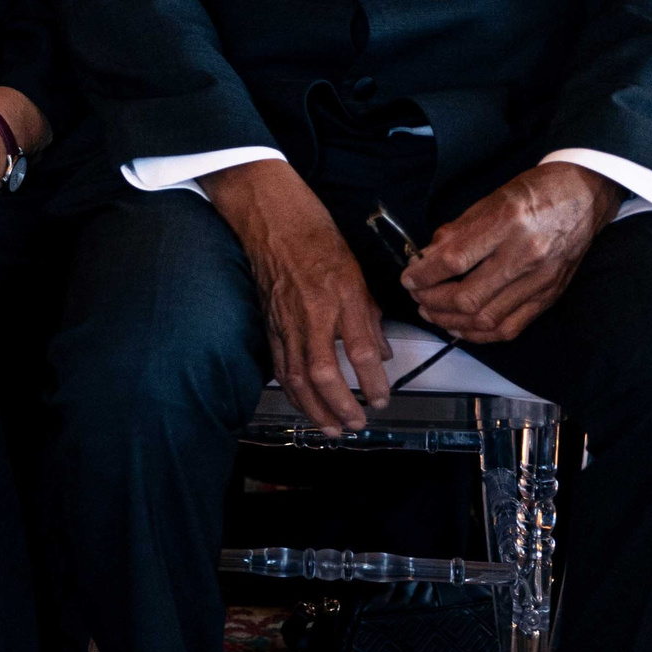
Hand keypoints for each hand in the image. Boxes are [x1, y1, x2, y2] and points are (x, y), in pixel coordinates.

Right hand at [206, 159, 392, 435]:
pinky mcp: (270, 325)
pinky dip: (293, 391)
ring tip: (331, 428)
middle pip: (324, 373)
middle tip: (356, 425)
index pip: (360, 351)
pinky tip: (303, 405)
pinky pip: (280, 366)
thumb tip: (381, 354)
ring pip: (297, 376)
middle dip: (341, 406)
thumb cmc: (317, 240)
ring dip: (315, 409)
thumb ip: (369, 318)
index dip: (373, 382)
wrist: (274, 222)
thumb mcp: (357, 274)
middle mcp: (313, 314)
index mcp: (340, 297)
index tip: (382, 399)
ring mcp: (286, 321)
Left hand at [399, 163, 621, 344]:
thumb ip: (457, 231)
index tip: (408, 278)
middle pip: (468, 296)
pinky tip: (461, 326)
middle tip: (416, 296)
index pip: (456, 260)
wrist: (584, 197)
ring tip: (431, 313)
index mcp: (508, 223)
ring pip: (486, 318)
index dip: (425, 274)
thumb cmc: (535, 192)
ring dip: (451, 321)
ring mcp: (540, 281)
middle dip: (432, 301)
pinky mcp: (549, 297)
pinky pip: (510, 327)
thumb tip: (427, 257)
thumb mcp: (490, 199)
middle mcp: (525, 255)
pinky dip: (480, 333)